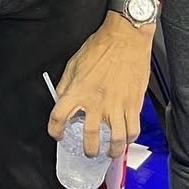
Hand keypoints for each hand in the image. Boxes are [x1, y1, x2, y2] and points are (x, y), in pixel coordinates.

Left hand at [49, 12, 153, 158]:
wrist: (126, 37)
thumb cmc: (101, 46)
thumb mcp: (74, 63)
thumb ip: (65, 84)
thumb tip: (60, 99)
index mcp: (78, 91)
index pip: (58, 118)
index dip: (55, 130)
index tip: (58, 134)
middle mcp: (96, 102)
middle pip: (90, 137)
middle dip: (88, 150)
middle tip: (89, 151)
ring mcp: (117, 104)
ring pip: (116, 139)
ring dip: (111, 150)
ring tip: (109, 152)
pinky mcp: (134, 103)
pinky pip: (133, 128)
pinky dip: (130, 138)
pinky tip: (127, 138)